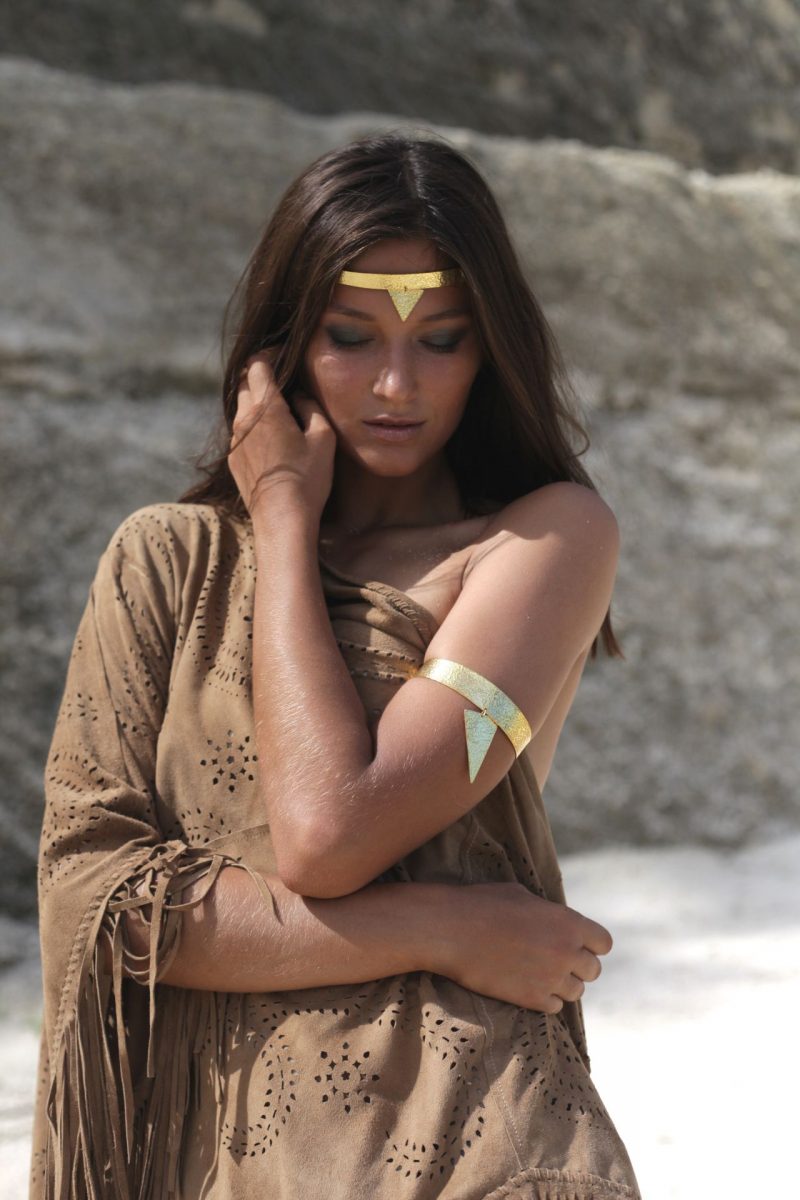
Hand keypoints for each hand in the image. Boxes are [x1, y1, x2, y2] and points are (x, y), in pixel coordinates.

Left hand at [228, 352, 336, 523]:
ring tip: (279, 410)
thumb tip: (300, 395)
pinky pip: (240, 431)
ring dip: (256, 401)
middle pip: (243, 382)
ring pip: (240, 407)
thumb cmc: (308, 479)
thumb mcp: (323, 438)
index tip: (283, 353)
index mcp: (266, 408)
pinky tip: (271, 438)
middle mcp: (244, 420)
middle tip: (282, 379)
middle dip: (259, 374)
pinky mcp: (233, 459)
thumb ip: (311, 407)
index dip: (270, 354)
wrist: (281, 519)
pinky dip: (252, 424)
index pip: (257, 365)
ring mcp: (234, 440)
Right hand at [438, 882, 611, 1012]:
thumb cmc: (482, 904)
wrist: (450, 930)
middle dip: (578, 966)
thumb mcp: (523, 896)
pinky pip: (555, 1007)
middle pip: (593, 970)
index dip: (591, 944)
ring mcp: (551, 977)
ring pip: (577, 992)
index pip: (604, 943)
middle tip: (555, 961)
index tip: (577, 945)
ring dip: (562, 984)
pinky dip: (546, 999)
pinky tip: (528, 986)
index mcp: (569, 922)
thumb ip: (550, 914)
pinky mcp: (532, 999)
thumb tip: (558, 923)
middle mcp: (567, 951)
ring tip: (540, 974)